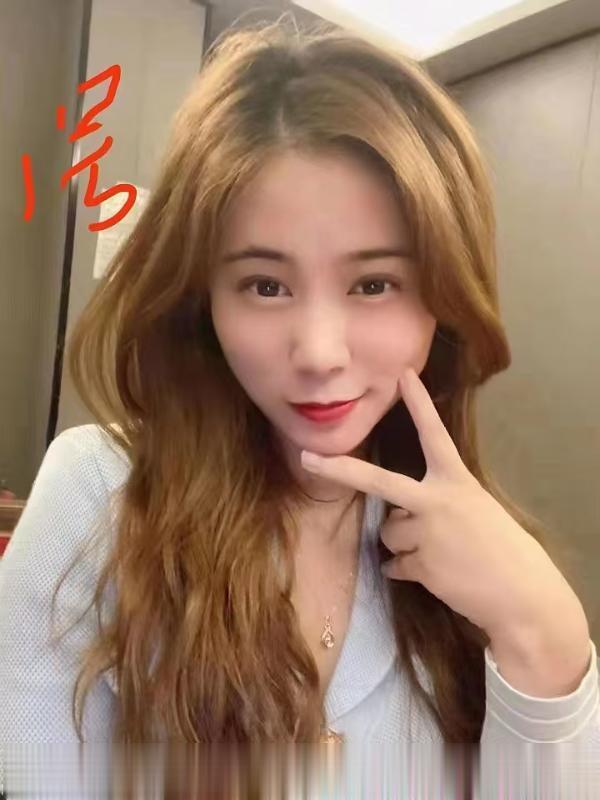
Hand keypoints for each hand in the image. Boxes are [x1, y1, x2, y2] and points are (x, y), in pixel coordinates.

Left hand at [300, 367, 585, 642]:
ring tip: (439, 554)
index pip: (435, 434)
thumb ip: (439, 503)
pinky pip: (395, 565)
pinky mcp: (420, 565)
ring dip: (404, 545)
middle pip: (378, 482)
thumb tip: (398, 518)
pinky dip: (407, 570)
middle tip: (306, 458)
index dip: (419, 404)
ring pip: (389, 533)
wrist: (522, 594)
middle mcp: (436, 500)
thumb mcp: (477, 510)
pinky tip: (437, 573)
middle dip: (340, 470)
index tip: (402, 375)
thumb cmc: (504, 549)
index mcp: (456, 481)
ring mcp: (425, 534)